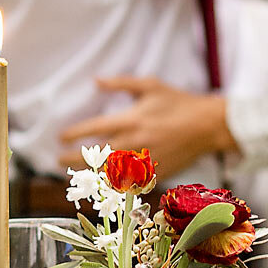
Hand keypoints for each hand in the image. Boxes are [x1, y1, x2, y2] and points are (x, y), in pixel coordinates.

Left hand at [55, 77, 235, 175]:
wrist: (209, 125)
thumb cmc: (179, 102)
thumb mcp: (150, 86)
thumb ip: (121, 83)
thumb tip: (96, 81)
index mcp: (131, 119)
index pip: (94, 129)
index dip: (74, 134)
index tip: (60, 137)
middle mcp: (135, 142)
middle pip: (96, 155)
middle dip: (74, 159)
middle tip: (59, 160)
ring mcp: (145, 160)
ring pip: (109, 172)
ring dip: (89, 174)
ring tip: (75, 175)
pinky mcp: (156, 173)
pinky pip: (130, 183)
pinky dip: (114, 186)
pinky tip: (102, 186)